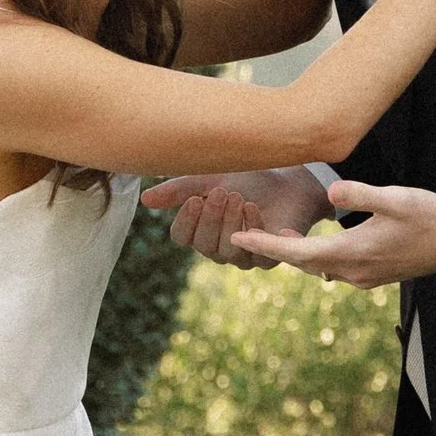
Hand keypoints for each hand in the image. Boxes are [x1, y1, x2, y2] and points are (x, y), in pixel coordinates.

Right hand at [143, 164, 326, 266]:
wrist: (290, 181)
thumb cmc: (249, 179)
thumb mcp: (211, 178)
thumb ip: (180, 189)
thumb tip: (145, 199)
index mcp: (201, 230)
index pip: (182, 236)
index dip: (185, 220)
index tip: (194, 199)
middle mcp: (219, 247)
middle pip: (204, 245)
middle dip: (211, 219)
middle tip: (221, 193)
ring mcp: (244, 255)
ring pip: (228, 251)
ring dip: (231, 223)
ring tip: (239, 197)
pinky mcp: (270, 257)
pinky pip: (256, 254)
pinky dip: (254, 230)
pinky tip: (254, 209)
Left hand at [228, 179, 435, 287]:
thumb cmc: (429, 217)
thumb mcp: (396, 198)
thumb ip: (360, 194)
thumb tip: (330, 193)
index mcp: (352, 252)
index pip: (297, 251)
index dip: (266, 243)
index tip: (237, 238)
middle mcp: (352, 271)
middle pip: (301, 262)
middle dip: (273, 249)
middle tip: (242, 235)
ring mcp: (363, 277)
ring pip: (316, 267)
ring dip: (294, 253)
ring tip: (271, 234)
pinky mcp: (372, 275)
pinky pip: (333, 268)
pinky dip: (315, 257)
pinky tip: (311, 245)